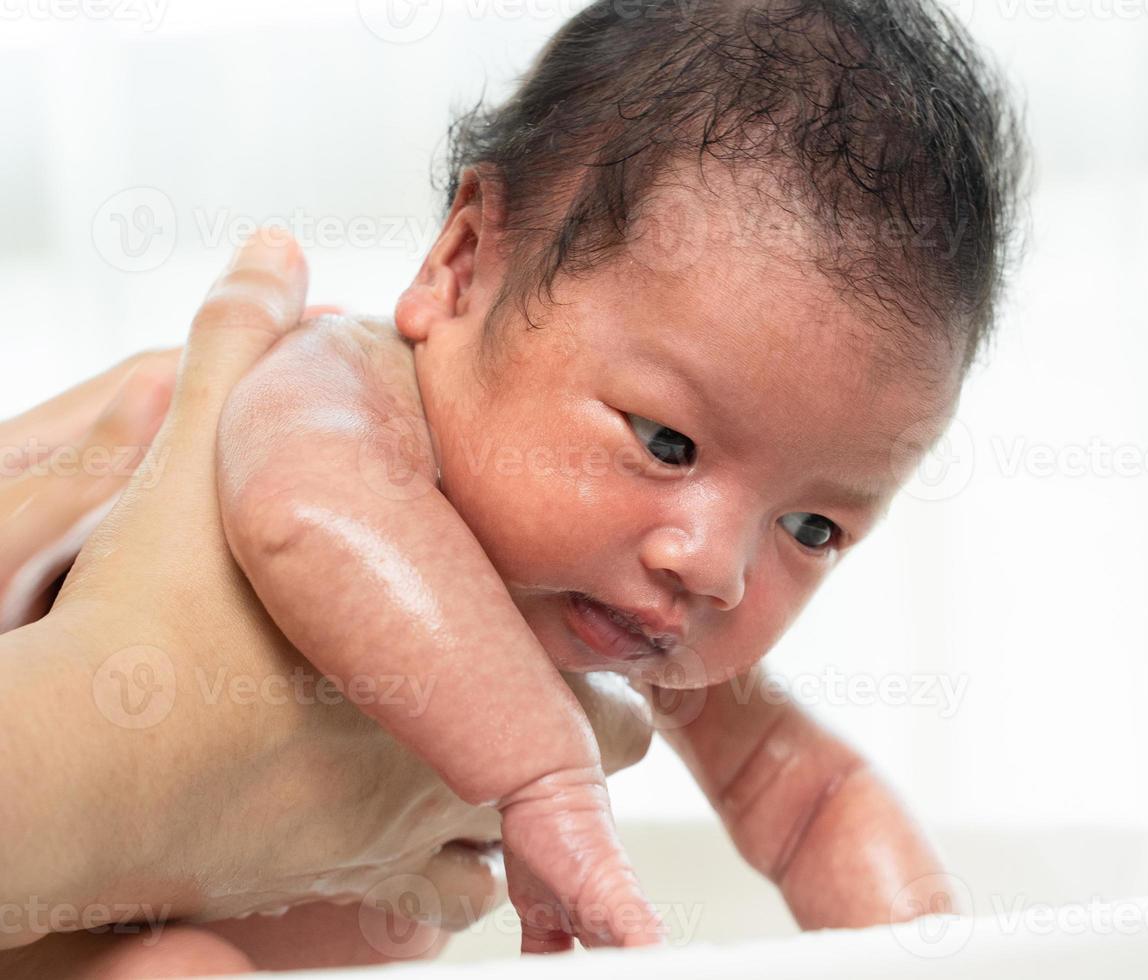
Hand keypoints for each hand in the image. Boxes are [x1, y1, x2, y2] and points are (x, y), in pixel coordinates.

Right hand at [0, 230, 653, 960]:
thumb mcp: (198, 461)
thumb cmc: (146, 621)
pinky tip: (392, 848)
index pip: (603, 699)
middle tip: (522, 707)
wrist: (68, 769)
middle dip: (562, 742)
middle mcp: (445, 769)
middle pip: (578, 776)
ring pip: (503, 857)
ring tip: (459, 773)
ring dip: (491, 818)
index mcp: (453, 669)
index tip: (577, 654)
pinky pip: (426, 917)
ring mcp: (391, 846)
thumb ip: (244, 348)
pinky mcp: (328, 896)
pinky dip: (426, 888)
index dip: (600, 677)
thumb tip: (272, 252)